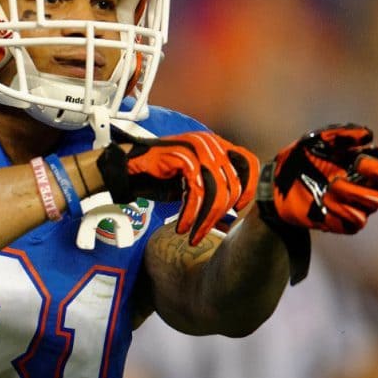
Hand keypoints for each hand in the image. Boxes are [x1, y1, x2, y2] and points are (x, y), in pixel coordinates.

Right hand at [97, 131, 258, 244]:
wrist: (128, 170)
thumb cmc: (160, 179)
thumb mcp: (192, 188)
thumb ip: (213, 197)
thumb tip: (231, 222)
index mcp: (217, 145)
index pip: (248, 163)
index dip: (250, 188)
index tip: (238, 211)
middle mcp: (211, 143)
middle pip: (232, 184)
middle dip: (219, 215)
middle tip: (204, 233)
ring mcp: (198, 147)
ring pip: (216, 190)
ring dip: (205, 219)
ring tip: (193, 235)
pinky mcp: (184, 157)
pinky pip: (197, 192)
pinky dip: (191, 214)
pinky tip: (182, 226)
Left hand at [257, 124, 377, 234]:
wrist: (274, 187)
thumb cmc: (297, 160)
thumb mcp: (314, 141)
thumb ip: (340, 135)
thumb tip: (369, 134)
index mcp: (360, 161)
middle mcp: (363, 182)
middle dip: (376, 172)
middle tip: (356, 164)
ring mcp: (355, 204)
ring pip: (374, 202)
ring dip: (352, 192)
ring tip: (330, 186)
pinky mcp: (344, 223)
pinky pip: (358, 221)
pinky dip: (342, 210)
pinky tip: (325, 202)